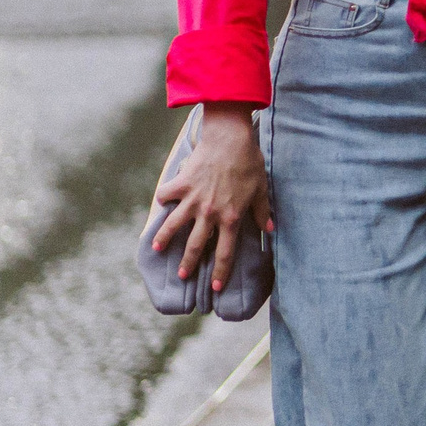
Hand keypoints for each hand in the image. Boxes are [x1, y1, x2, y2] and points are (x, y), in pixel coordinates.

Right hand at [151, 103, 269, 290]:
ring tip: (157, 249)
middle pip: (196, 245)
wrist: (230, 139)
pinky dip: (162, 199)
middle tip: (183, 276)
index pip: (225, 253)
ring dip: (164, 239)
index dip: (221, 272)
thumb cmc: (249, 162)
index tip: (216, 287)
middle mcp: (210, 213)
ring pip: (174, 225)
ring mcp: (193, 199)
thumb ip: (262, 211)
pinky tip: (160, 204)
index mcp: (231, 218)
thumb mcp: (261, 189)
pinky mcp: (181, 184)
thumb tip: (268, 229)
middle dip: (188, 264)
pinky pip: (166, 195)